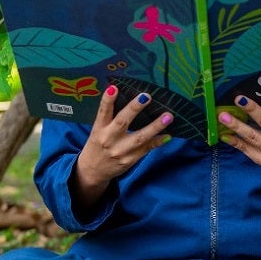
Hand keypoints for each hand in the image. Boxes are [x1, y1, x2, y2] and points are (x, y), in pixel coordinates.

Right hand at [73, 85, 171, 205]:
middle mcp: (109, 139)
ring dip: (155, 126)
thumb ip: (109, 117)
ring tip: (168, 116)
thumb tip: (129, 98)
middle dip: (134, 109)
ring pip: (139, 138)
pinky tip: (167, 135)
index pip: (103, 112)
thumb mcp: (98, 130)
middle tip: (146, 96)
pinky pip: (146, 149)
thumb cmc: (98, 144)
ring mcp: (120, 151)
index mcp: (99, 129)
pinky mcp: (130, 160)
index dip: (107, 100)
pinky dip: (157, 142)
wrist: (93, 171)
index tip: (114, 88)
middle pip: (122, 122)